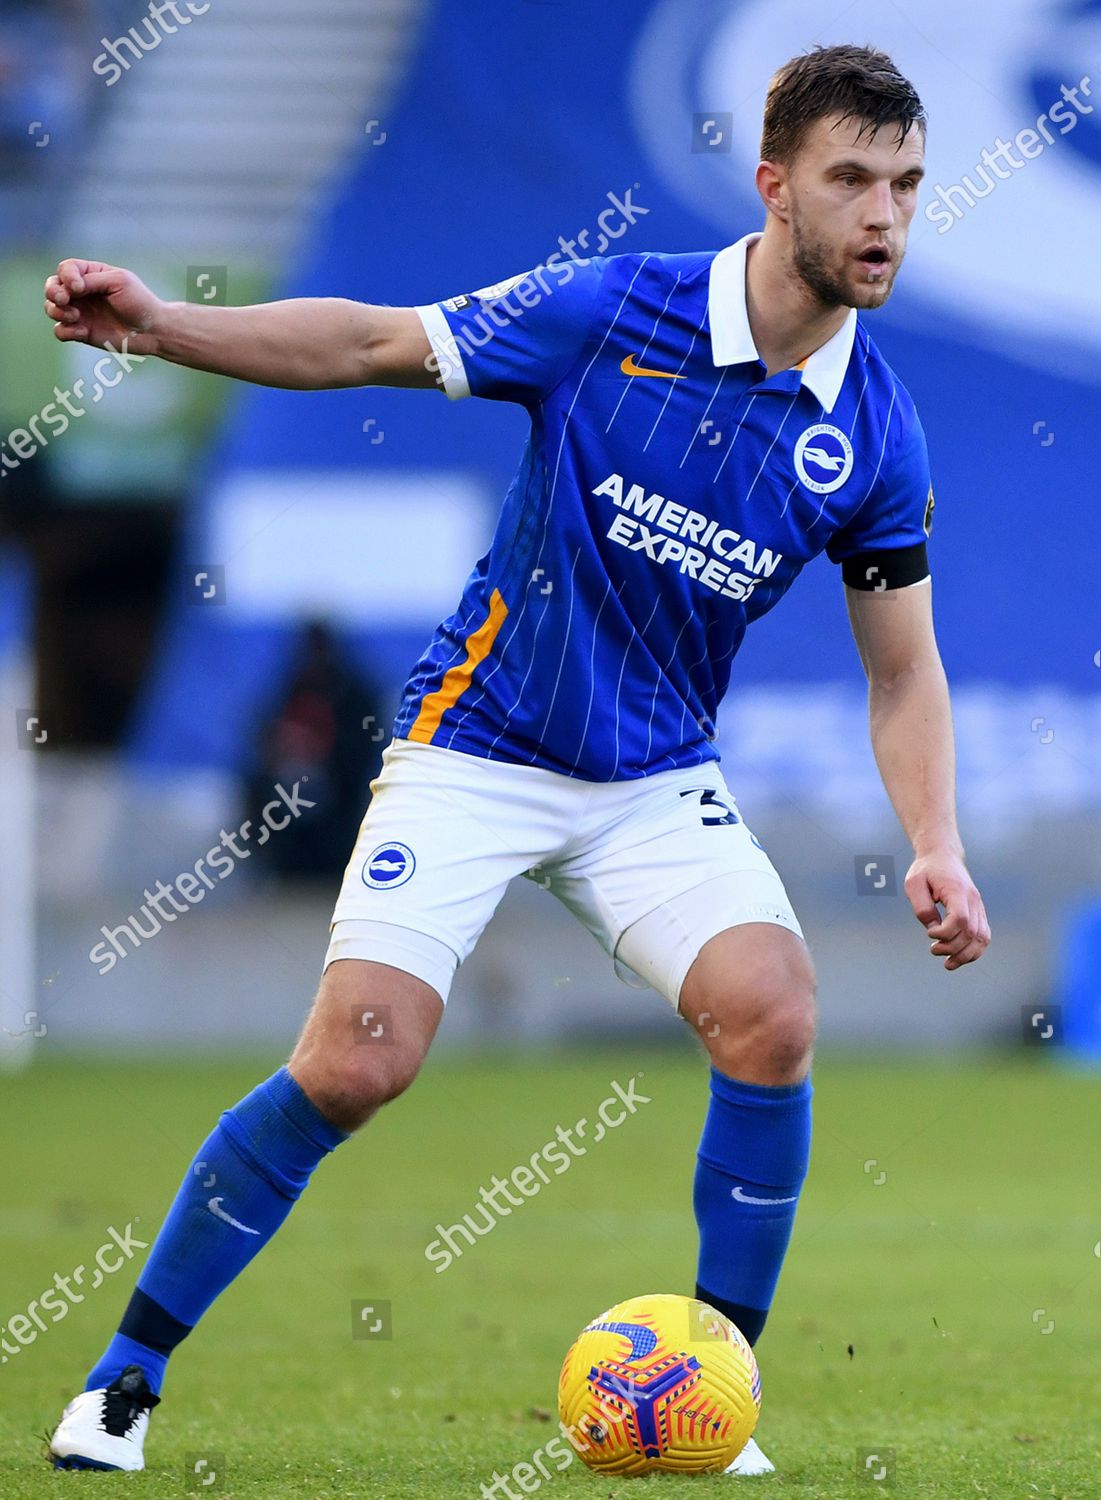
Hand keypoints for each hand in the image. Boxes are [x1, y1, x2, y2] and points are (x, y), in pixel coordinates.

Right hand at [44, 259, 163, 354]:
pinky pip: (61, 331)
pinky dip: (66, 331)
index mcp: (91, 275)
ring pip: (51, 308)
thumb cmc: (140, 302)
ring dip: (57, 311)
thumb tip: (69, 286)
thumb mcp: (119, 282)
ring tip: (76, 316)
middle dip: (52, 292)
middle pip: (52, 286)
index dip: (66, 276)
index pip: (66, 269)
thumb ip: (92, 280)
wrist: (152, 331)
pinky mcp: (82, 332)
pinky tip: (82, 332)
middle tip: (64, 300)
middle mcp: (82, 293)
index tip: (79, 287)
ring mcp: (80, 313)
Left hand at [904, 849, 990, 969]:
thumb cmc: (926, 870)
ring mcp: (979, 907)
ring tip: (947, 963)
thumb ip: (922, 908)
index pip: (960, 919)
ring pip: (982, 938)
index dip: (945, 933)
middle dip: (952, 948)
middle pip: (971, 932)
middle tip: (933, 949)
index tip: (930, 934)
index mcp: (957, 890)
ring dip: (965, 955)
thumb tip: (934, 930)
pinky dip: (974, 951)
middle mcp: (973, 900)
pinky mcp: (979, 913)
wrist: (943, 856)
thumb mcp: (914, 884)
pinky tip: (959, 958)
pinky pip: (984, 936)